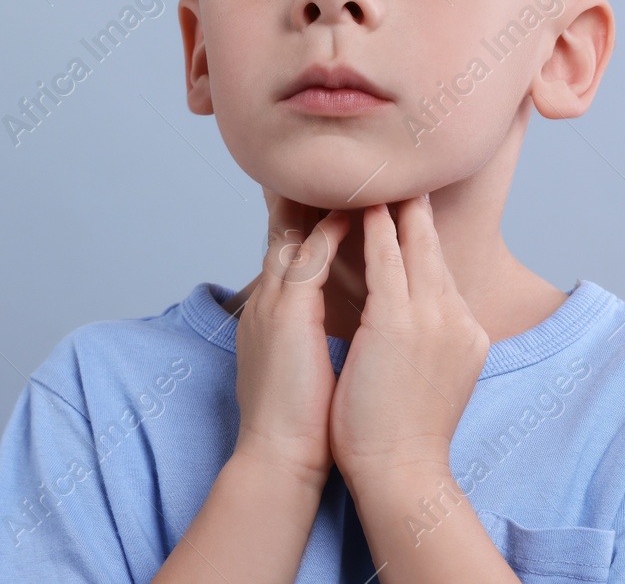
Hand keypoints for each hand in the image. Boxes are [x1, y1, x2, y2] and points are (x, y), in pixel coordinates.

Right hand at [232, 187, 352, 489]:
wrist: (280, 458)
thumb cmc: (301, 422)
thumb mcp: (306, 364)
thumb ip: (316, 332)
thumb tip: (346, 321)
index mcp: (273, 311)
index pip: (294, 249)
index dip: (313, 218)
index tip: (336, 193)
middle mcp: (268, 298)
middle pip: (289, 229)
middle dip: (313, 197)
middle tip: (341, 166)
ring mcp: (274, 301)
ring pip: (297, 232)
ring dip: (326, 203)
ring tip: (356, 175)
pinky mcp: (287, 311)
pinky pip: (310, 255)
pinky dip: (331, 231)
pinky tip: (355, 212)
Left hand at [329, 195, 489, 482]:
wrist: (401, 472)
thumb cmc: (402, 434)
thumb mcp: (430, 377)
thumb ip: (429, 342)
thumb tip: (413, 328)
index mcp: (465, 334)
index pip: (442, 272)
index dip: (425, 237)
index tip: (413, 205)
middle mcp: (456, 319)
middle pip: (436, 250)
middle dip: (418, 210)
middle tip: (406, 172)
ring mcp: (432, 318)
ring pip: (414, 246)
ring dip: (397, 208)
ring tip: (384, 175)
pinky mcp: (400, 321)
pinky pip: (388, 260)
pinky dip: (377, 229)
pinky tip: (366, 206)